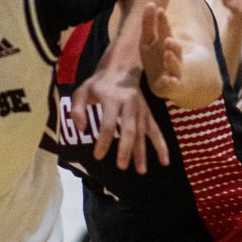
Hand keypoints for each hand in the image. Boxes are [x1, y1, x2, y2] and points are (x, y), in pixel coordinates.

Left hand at [70, 57, 169, 173]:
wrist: (121, 70)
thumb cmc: (98, 85)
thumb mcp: (82, 91)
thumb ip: (77, 109)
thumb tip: (80, 129)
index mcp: (112, 99)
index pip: (108, 123)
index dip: (104, 141)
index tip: (98, 156)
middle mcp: (130, 104)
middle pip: (129, 129)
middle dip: (126, 149)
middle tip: (122, 166)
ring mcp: (141, 109)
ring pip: (143, 132)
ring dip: (143, 151)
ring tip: (141, 171)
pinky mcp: (148, 114)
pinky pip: (156, 130)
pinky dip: (161, 146)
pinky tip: (164, 161)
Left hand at [140, 3, 182, 99]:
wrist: (180, 84)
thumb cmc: (159, 59)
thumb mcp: (151, 42)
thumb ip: (149, 24)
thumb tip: (150, 3)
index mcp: (166, 45)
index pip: (164, 32)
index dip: (162, 22)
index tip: (159, 10)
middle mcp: (172, 56)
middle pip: (172, 47)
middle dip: (171, 41)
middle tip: (167, 35)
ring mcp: (174, 72)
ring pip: (175, 65)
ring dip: (172, 59)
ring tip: (168, 51)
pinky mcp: (172, 87)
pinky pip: (171, 85)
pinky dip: (169, 82)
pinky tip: (167, 79)